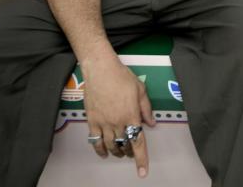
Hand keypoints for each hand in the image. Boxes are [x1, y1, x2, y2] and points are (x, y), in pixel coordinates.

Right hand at [83, 57, 155, 176]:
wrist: (100, 69)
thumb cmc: (122, 77)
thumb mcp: (140, 90)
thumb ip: (146, 109)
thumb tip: (151, 124)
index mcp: (131, 116)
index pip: (138, 142)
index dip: (141, 159)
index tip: (142, 172)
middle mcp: (117, 122)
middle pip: (124, 145)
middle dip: (130, 152)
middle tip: (132, 152)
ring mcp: (103, 122)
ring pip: (110, 145)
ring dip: (117, 152)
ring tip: (121, 152)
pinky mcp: (92, 120)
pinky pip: (95, 140)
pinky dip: (100, 149)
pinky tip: (104, 152)